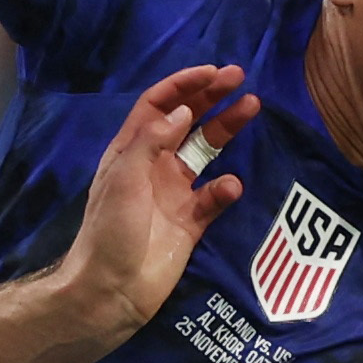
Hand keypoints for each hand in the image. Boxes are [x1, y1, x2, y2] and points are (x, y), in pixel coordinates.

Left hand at [58, 64, 255, 335]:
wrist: (112, 291)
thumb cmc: (109, 231)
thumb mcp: (123, 178)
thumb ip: (152, 141)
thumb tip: (183, 110)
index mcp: (131, 151)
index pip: (158, 106)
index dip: (183, 85)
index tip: (212, 71)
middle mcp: (154, 166)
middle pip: (187, 121)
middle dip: (211, 97)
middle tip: (240, 77)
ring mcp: (174, 193)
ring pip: (206, 151)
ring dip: (227, 128)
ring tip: (252, 106)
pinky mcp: (191, 223)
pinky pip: (214, 197)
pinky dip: (225, 189)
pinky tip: (231, 185)